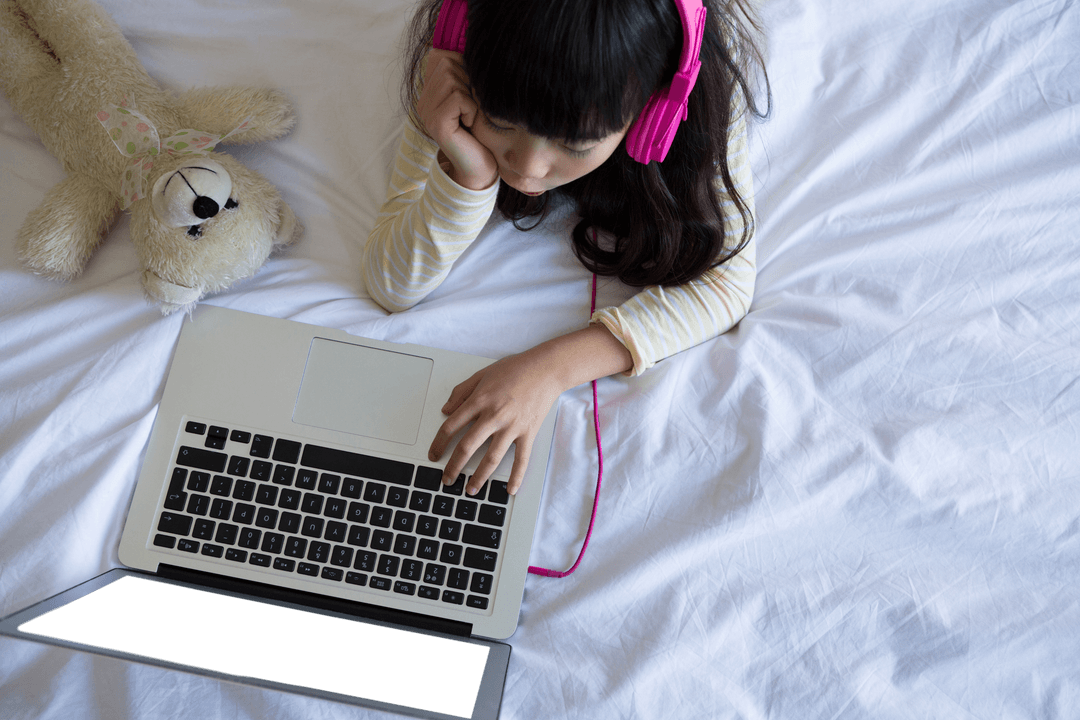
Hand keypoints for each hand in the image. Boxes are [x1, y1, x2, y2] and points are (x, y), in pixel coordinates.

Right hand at [416, 49, 498, 190]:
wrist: (480, 168)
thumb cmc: (481, 132)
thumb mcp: (474, 97)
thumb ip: (465, 74)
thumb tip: (468, 45)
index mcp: (430, 92)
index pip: (442, 56)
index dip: (463, 67)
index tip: (470, 93)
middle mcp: (424, 100)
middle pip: (447, 64)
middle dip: (468, 81)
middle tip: (472, 108)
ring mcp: (426, 111)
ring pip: (452, 79)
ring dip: (470, 97)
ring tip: (470, 116)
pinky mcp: (436, 123)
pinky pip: (458, 98)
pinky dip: (471, 109)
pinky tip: (470, 124)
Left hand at [427, 325, 634, 495]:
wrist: (546, 369)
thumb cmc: (515, 369)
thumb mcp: (481, 374)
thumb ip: (460, 392)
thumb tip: (445, 411)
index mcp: (480, 400)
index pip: (451, 427)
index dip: (439, 443)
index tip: (434, 455)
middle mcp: (494, 415)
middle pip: (467, 446)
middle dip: (453, 466)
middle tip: (446, 479)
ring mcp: (512, 426)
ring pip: (491, 457)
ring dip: (479, 477)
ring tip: (470, 490)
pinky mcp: (528, 433)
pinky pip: (522, 459)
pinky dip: (516, 476)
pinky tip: (510, 489)